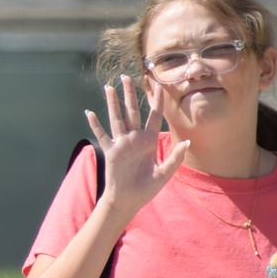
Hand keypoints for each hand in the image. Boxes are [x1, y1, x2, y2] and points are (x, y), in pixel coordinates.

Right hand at [84, 73, 191, 218]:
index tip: (160, 85)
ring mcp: (121, 144)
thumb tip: (187, 142)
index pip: (154, 116)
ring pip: (117, 118)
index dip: (157, 101)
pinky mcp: (110, 152)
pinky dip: (95, 125)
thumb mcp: (164, 174)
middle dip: (130, 94)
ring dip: (113, 103)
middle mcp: (135, 139)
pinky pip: (102, 135)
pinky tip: (89, 113)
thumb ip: (175, 158)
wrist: (128, 201)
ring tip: (109, 87)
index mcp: (150, 141)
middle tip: (127, 77)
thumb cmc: (146, 189)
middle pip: (132, 111)